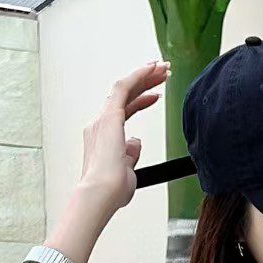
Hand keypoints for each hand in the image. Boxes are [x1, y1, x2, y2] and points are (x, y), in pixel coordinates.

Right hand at [78, 60, 170, 212]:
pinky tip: (150, 70)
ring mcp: (103, 120)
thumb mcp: (128, 170)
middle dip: (145, 82)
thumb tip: (136, 142)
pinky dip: (137, 77)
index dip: (141, 100)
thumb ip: (131, 155)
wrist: (102, 194)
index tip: (156, 94)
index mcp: (104, 137)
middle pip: (126, 96)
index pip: (125, 110)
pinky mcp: (109, 117)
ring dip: (144, 76)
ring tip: (163, 69)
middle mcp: (100, 124)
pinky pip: (123, 88)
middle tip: (163, 73)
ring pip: (125, 88)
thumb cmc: (112, 189)